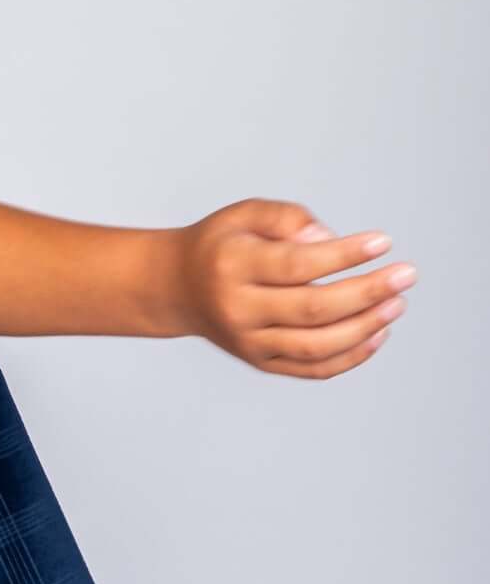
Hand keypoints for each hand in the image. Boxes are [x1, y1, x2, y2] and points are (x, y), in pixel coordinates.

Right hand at [168, 198, 414, 377]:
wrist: (176, 288)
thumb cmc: (219, 245)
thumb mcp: (243, 215)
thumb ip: (287, 218)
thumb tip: (330, 240)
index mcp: (232, 266)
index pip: (296, 264)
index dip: (344, 255)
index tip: (382, 242)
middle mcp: (238, 309)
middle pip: (312, 308)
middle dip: (368, 292)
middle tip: (406, 275)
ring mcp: (249, 342)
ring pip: (316, 345)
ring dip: (365, 327)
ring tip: (397, 305)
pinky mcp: (260, 362)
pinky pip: (311, 368)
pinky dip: (350, 356)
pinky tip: (377, 334)